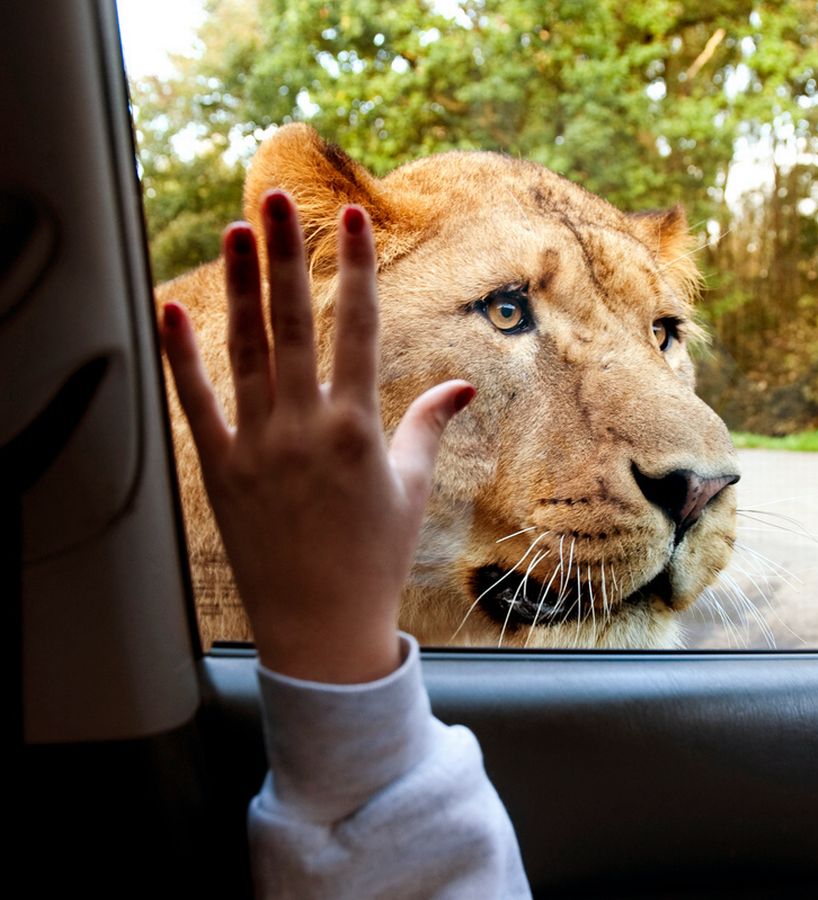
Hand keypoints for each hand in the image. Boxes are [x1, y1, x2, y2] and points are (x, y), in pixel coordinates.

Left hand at [160, 191, 473, 682]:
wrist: (323, 625)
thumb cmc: (377, 557)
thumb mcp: (411, 488)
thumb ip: (429, 427)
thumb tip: (461, 387)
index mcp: (357, 428)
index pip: (358, 329)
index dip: (355, 269)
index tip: (352, 219)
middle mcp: (303, 427)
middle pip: (294, 324)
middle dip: (288, 255)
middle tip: (276, 199)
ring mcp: (256, 446)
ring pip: (245, 351)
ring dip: (241, 288)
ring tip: (236, 232)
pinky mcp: (219, 469)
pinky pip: (197, 403)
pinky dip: (183, 356)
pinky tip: (174, 307)